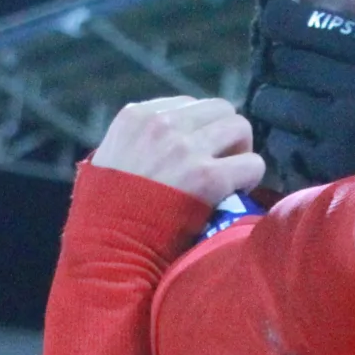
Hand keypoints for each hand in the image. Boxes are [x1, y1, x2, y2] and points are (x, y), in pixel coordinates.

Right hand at [90, 96, 265, 208]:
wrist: (107, 249)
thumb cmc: (102, 214)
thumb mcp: (107, 160)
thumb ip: (137, 142)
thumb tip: (172, 142)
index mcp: (135, 116)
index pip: (188, 105)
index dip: (198, 131)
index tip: (196, 154)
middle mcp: (162, 124)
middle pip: (220, 109)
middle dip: (225, 136)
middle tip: (220, 163)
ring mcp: (186, 148)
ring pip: (240, 128)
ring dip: (240, 153)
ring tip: (230, 177)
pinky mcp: (207, 177)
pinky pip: (252, 164)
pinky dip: (250, 179)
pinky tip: (236, 194)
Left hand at [248, 0, 354, 190]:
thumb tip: (318, 20)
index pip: (305, 24)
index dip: (280, 21)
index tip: (275, 23)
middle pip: (283, 61)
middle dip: (283, 66)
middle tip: (293, 76)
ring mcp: (343, 129)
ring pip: (272, 102)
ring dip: (276, 104)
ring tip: (290, 111)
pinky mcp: (331, 168)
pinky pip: (281, 145)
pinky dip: (284, 142)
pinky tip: (301, 143)